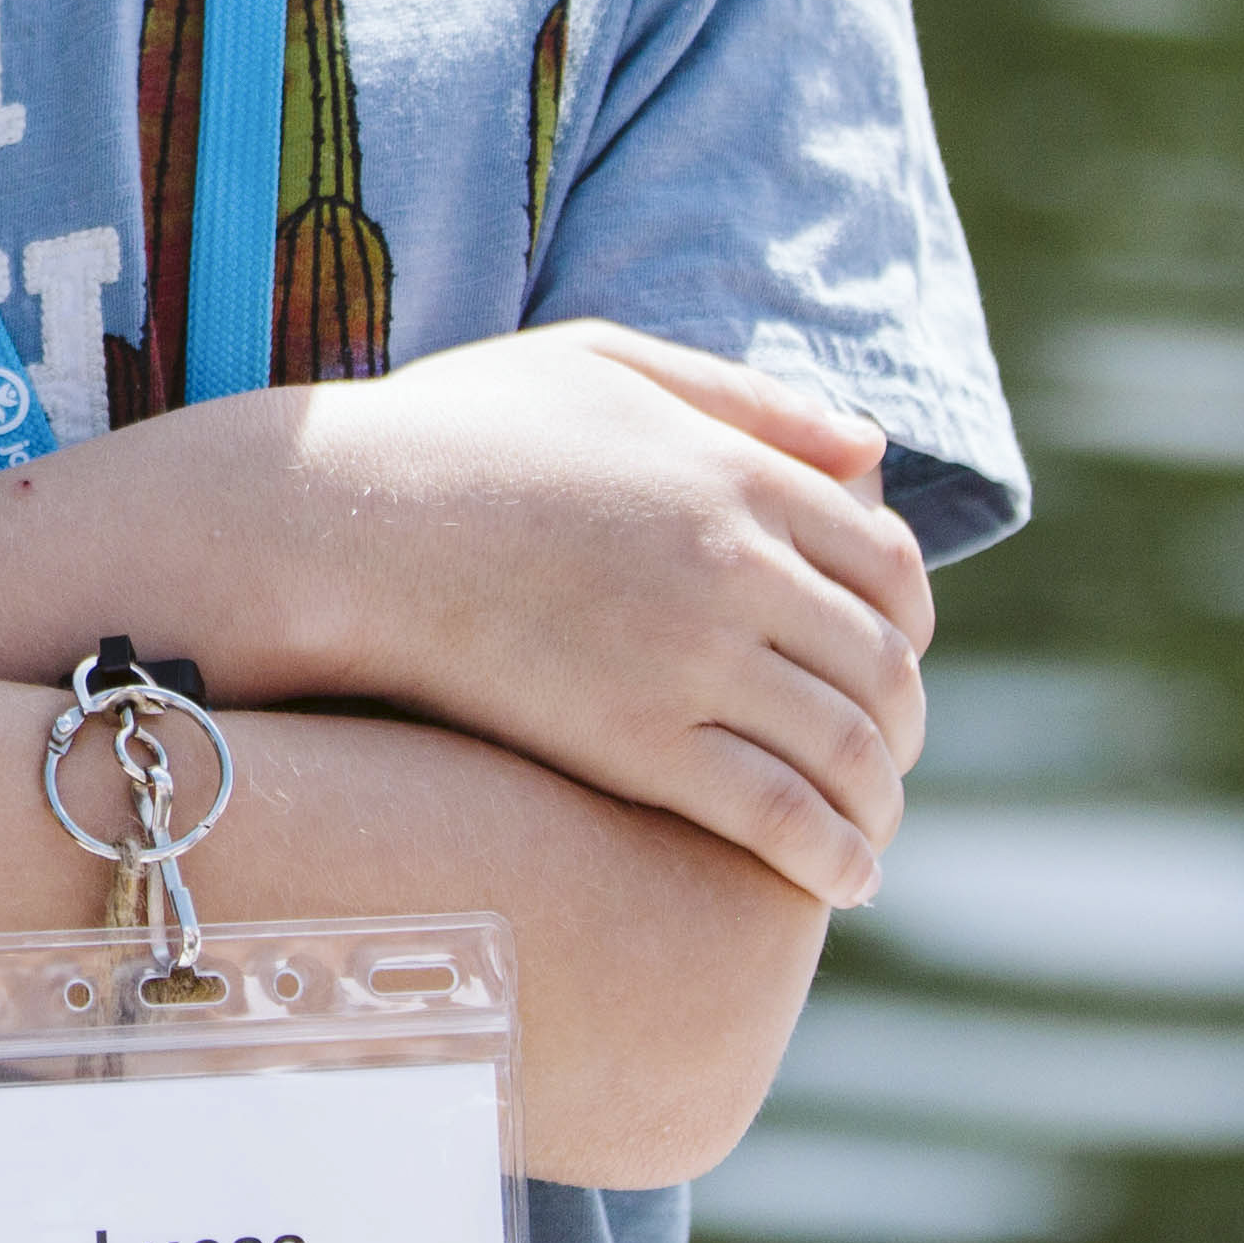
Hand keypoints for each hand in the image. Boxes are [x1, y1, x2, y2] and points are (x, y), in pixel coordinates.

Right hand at [179, 325, 933, 903]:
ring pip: (846, 749)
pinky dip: (834, 854)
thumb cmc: (452, 433)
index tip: (889, 662)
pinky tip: (841, 879)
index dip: (906, 625)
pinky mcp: (638, 742)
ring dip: (878, 804)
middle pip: (881, 664)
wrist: (337, 521)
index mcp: (735, 472)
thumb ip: (740, 397)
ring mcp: (691, 655)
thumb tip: (874, 448)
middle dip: (900, 725)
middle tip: (885, 761)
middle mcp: (737, 563)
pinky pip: (779, 814)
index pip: (888, 565)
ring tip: (867, 838)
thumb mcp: (600, 363)